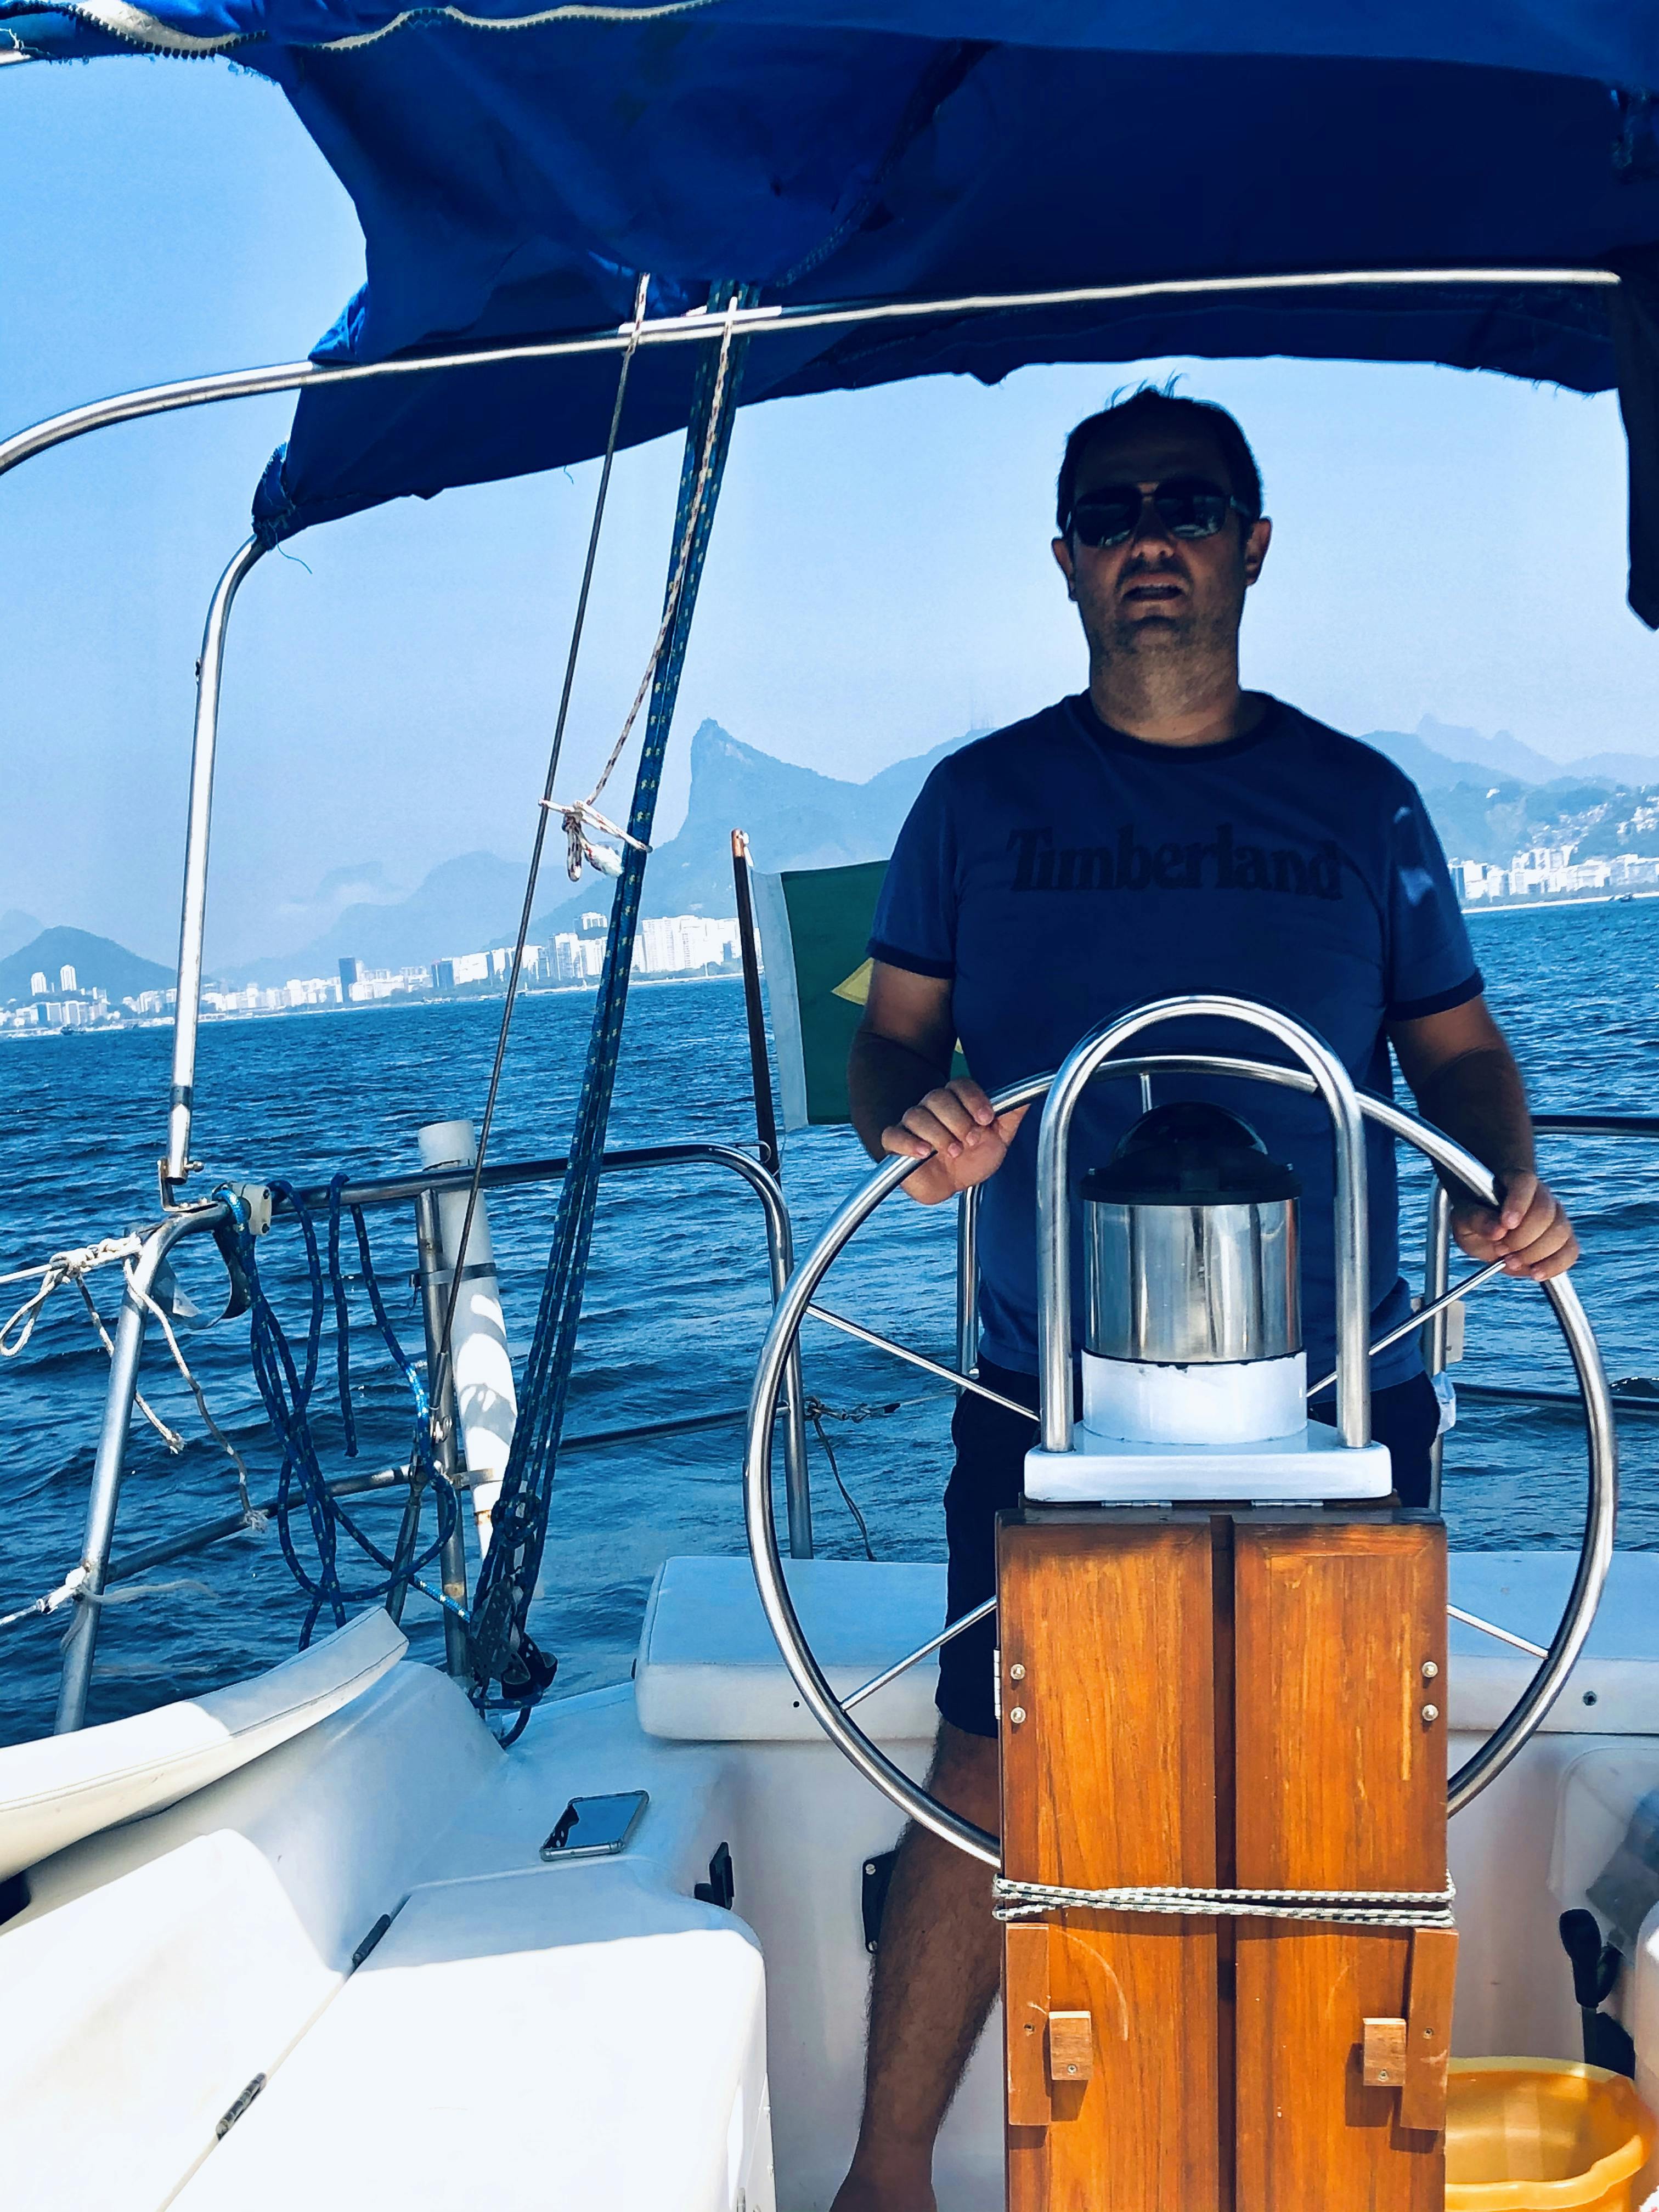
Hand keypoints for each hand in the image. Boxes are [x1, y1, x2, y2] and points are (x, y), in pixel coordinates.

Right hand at [880, 1078, 1027, 1205]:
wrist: (955, 1186)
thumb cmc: (975, 1159)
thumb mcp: (999, 1138)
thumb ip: (1010, 1115)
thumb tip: (1029, 1094)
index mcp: (957, 1102)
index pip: (959, 1085)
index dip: (973, 1099)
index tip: (986, 1118)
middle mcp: (933, 1109)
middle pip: (938, 1098)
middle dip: (958, 1119)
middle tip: (971, 1139)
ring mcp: (913, 1125)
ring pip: (916, 1115)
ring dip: (938, 1134)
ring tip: (954, 1151)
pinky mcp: (897, 1144)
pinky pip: (893, 1135)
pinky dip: (907, 1142)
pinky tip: (923, 1152)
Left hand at [1452, 1170, 1578, 1281]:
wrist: (1490, 1231)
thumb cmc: (1476, 1220)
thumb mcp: (1464, 1219)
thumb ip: (1476, 1220)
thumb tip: (1496, 1230)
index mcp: (1515, 1181)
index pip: (1525, 1183)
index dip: (1519, 1203)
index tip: (1506, 1224)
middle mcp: (1541, 1194)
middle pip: (1545, 1212)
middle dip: (1521, 1237)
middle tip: (1501, 1249)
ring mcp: (1557, 1215)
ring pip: (1560, 1232)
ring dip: (1534, 1253)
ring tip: (1510, 1261)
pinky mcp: (1565, 1238)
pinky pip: (1571, 1251)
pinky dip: (1555, 1265)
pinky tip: (1535, 1272)